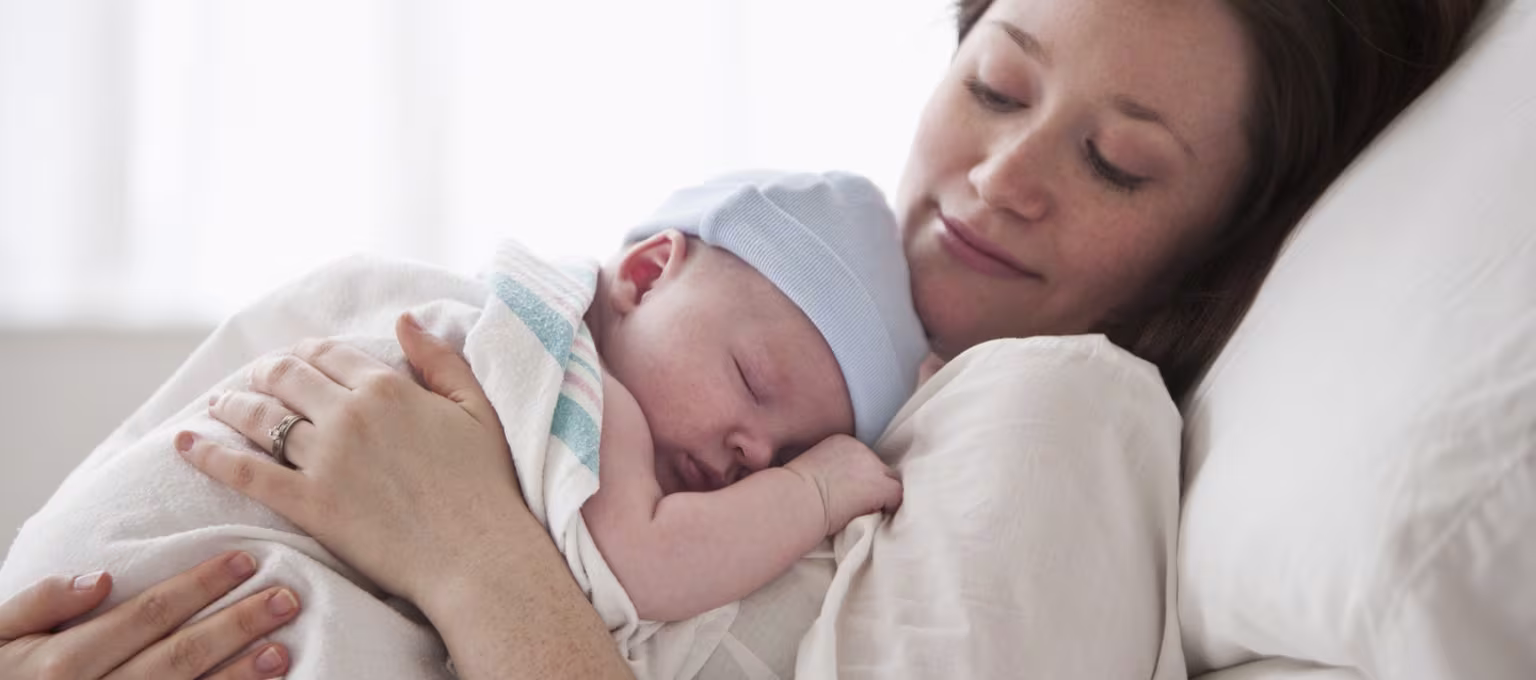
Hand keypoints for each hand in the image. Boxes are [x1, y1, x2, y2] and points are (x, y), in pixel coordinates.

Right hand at [0, 551, 296, 678]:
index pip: (148, 615)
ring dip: (240, 676)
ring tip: (282, 649)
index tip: (245, 560)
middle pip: (180, 656)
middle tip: (286, 598)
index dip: (200, 586)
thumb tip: (101, 579)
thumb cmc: (0, 679)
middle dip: (236, 625)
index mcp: (63, 664)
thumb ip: (41, 603)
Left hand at [180, 313, 531, 608]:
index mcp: (388, 387)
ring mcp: (325, 460)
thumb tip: (404, 319)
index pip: (328, 353)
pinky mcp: (309, 504)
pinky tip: (186, 443)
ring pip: (260, 417)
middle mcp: (349, 415)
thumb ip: (439, 360)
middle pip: (286, 377)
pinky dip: (209, 454)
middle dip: (264, 371)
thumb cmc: (485, 484)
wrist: (476, 553)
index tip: (294, 358)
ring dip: (233, 404)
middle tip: (252, 377)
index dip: (304, 352)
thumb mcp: (475, 408)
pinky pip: (245, 472)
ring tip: (219, 403)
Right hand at [785, 434, 902, 534]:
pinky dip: (888, 508)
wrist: (792, 502)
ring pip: (890, 482)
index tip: (847, 493)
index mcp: (842, 441)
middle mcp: (860, 448)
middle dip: (872, 486)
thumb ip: (830, 471)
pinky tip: (871, 517)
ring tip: (863, 513)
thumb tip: (840, 487)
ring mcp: (872, 466)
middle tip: (858, 505)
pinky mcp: (879, 486)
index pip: (864, 459)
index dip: (860, 479)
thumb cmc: (792, 494)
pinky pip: (896, 497)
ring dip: (880, 497)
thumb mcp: (811, 471)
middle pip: (879, 468)